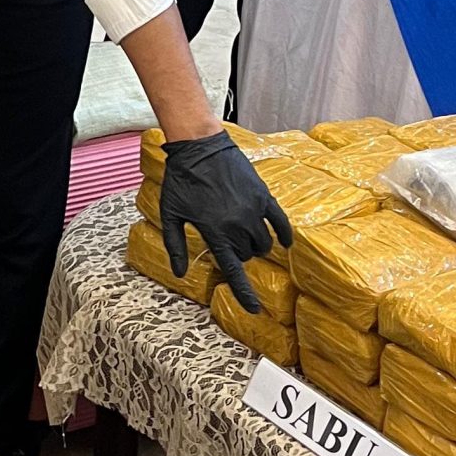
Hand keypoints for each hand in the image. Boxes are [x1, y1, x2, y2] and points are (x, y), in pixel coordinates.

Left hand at [161, 132, 291, 314]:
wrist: (199, 146)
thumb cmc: (181, 180)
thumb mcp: (171, 214)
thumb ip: (175, 245)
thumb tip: (179, 273)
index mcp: (214, 231)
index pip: (233, 269)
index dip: (244, 293)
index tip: (253, 309)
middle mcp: (237, 223)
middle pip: (247, 254)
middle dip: (239, 254)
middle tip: (228, 242)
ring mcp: (253, 209)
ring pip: (263, 242)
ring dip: (255, 245)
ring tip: (244, 237)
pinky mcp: (263, 195)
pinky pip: (280, 221)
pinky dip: (283, 234)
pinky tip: (283, 241)